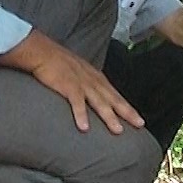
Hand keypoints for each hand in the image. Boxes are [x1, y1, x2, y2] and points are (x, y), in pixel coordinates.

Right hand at [0, 31, 143, 133]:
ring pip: (99, 102)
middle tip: (140, 124)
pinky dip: (81, 115)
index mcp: (95, 78)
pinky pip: (76, 103)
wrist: (42, 52)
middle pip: (113, 99)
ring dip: (109, 117)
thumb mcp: (78, 72)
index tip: (138, 119)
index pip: (115, 94)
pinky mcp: (67, 86)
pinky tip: (85, 128)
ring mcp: (81, 83)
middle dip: (127, 112)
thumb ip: (87, 83)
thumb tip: (94, 96)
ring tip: (118, 131)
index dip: (127, 107)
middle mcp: (92, 80)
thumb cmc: (58, 63)